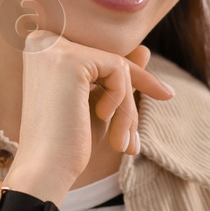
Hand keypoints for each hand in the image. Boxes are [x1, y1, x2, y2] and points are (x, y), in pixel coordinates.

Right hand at [8, 33, 174, 193]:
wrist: (45, 170)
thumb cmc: (68, 143)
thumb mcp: (98, 104)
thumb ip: (117, 76)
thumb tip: (144, 49)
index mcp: (44, 47)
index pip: (103, 54)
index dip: (133, 79)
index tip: (165, 94)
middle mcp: (44, 39)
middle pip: (111, 58)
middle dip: (132, 98)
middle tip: (136, 139)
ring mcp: (53, 47)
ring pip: (118, 66)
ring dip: (128, 108)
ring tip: (121, 143)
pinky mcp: (68, 59)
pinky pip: (118, 69)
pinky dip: (121, 100)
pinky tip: (101, 118)